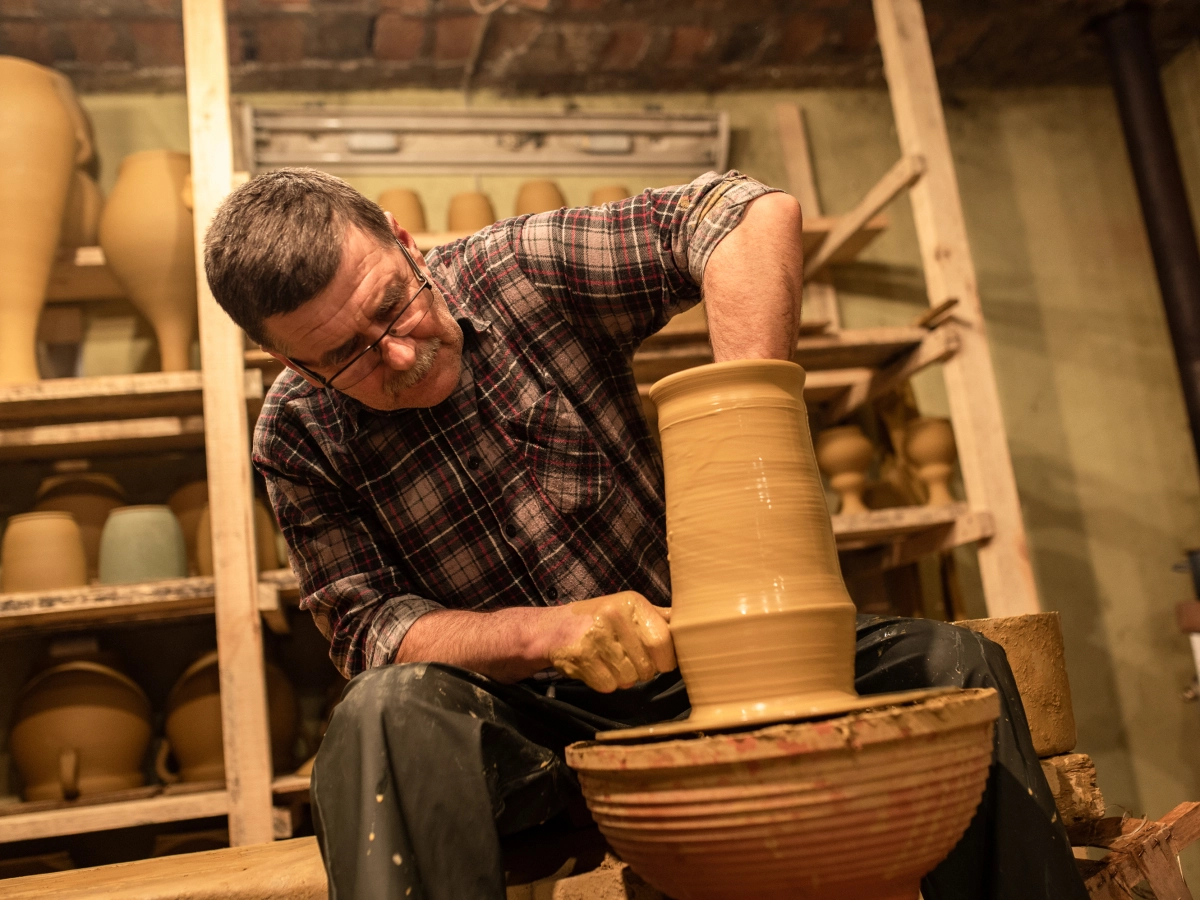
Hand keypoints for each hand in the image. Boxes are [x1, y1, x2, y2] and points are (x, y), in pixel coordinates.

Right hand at [540, 592, 675, 692]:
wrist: (553, 629)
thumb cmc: (599, 620)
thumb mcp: (629, 610)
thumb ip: (659, 618)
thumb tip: (694, 626)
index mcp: (632, 603)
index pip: (663, 640)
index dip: (665, 659)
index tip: (660, 662)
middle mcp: (614, 615)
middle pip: (647, 665)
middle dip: (642, 671)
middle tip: (628, 660)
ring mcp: (595, 635)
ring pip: (629, 679)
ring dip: (623, 678)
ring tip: (609, 661)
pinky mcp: (580, 655)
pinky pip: (608, 685)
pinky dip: (605, 683)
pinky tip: (596, 667)